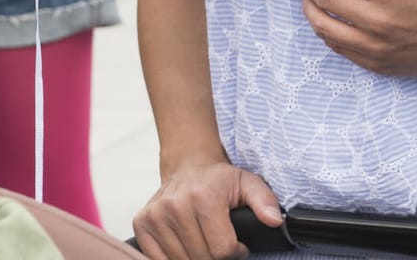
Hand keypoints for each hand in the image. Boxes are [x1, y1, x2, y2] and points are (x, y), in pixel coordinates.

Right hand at [131, 157, 282, 259]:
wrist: (187, 166)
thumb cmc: (218, 179)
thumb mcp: (248, 183)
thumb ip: (265, 201)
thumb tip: (274, 220)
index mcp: (204, 197)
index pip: (222, 250)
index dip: (235, 252)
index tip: (237, 244)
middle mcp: (176, 205)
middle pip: (202, 258)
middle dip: (216, 256)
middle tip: (219, 241)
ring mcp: (156, 216)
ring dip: (195, 257)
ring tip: (203, 240)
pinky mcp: (142, 224)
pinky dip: (174, 259)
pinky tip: (185, 244)